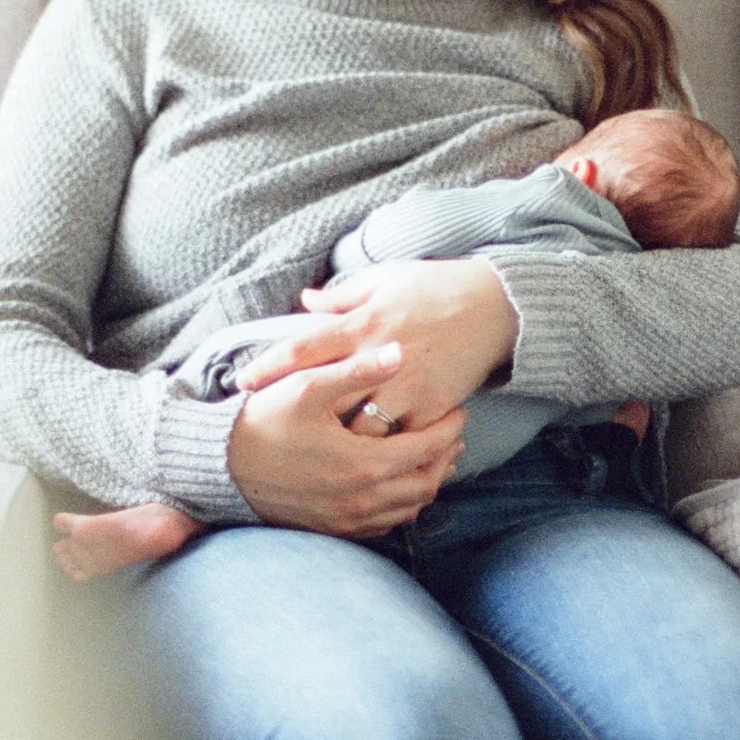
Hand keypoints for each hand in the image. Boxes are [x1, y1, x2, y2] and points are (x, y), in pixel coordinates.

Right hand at [228, 342, 467, 536]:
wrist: (221, 468)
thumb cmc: (263, 421)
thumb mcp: (307, 385)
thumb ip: (357, 370)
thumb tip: (400, 351)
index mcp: (363, 463)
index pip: (427, 448)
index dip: (450, 428)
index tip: (459, 410)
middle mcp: (361, 499)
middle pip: (427, 483)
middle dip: (446, 457)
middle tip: (453, 433)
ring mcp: (348, 519)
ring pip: (410, 508)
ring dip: (429, 481)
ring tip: (435, 456)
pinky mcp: (334, 529)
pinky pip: (385, 524)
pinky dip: (403, 504)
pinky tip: (401, 483)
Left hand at [236, 258, 518, 432]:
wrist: (497, 307)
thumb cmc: (436, 287)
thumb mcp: (386, 279)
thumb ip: (342, 296)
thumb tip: (303, 300)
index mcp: (364, 323)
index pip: (306, 347)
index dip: (270, 366)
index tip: (242, 383)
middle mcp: (382, 357)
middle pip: (328, 399)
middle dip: (301, 419)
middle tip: (274, 435)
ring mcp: (409, 387)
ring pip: (362, 430)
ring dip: (341, 442)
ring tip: (318, 454)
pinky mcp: (433, 408)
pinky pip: (401, 440)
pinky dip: (384, 450)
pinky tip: (367, 460)